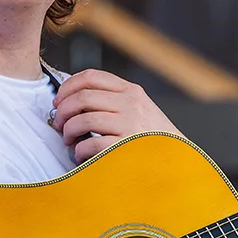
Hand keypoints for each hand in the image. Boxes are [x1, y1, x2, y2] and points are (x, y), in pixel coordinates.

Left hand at [52, 69, 182, 162]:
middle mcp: (130, 104)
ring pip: (84, 120)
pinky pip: (91, 144)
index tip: (59, 100)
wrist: (178, 160)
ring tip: (69, 139)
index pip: (91, 77)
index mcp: (131, 91)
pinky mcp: (126, 147)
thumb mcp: (139, 108)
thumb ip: (114, 99)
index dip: (68, 87)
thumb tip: (74, 101)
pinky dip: (79, 150)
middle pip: (83, 97)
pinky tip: (80, 154)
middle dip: (63, 111)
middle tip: (59, 123)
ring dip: (68, 131)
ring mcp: (129, 124)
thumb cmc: (153, 137)